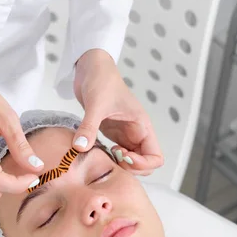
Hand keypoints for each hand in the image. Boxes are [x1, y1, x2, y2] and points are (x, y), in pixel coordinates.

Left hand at [72, 50, 163, 175]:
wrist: (90, 68)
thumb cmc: (101, 79)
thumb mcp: (95, 104)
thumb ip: (89, 127)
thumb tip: (80, 147)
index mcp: (142, 126)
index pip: (156, 157)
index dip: (141, 164)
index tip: (121, 154)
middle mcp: (136, 133)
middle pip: (144, 164)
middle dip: (130, 168)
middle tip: (111, 158)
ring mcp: (124, 134)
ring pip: (130, 162)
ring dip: (119, 166)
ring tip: (102, 156)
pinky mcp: (112, 133)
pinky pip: (115, 154)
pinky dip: (108, 159)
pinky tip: (94, 152)